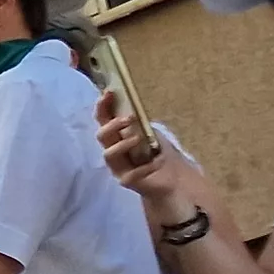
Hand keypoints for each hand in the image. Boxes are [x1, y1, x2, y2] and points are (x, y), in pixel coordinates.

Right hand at [95, 91, 210, 224]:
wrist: (172, 177)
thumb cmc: (159, 153)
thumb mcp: (151, 132)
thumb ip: (139, 123)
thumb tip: (132, 106)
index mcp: (117, 136)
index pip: (103, 119)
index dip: (103, 106)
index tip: (109, 93)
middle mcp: (113, 150)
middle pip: (101, 136)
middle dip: (112, 125)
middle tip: (130, 118)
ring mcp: (117, 166)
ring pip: (109, 154)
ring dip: (123, 144)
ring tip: (140, 139)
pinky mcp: (125, 180)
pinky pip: (128, 172)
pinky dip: (142, 166)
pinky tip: (153, 163)